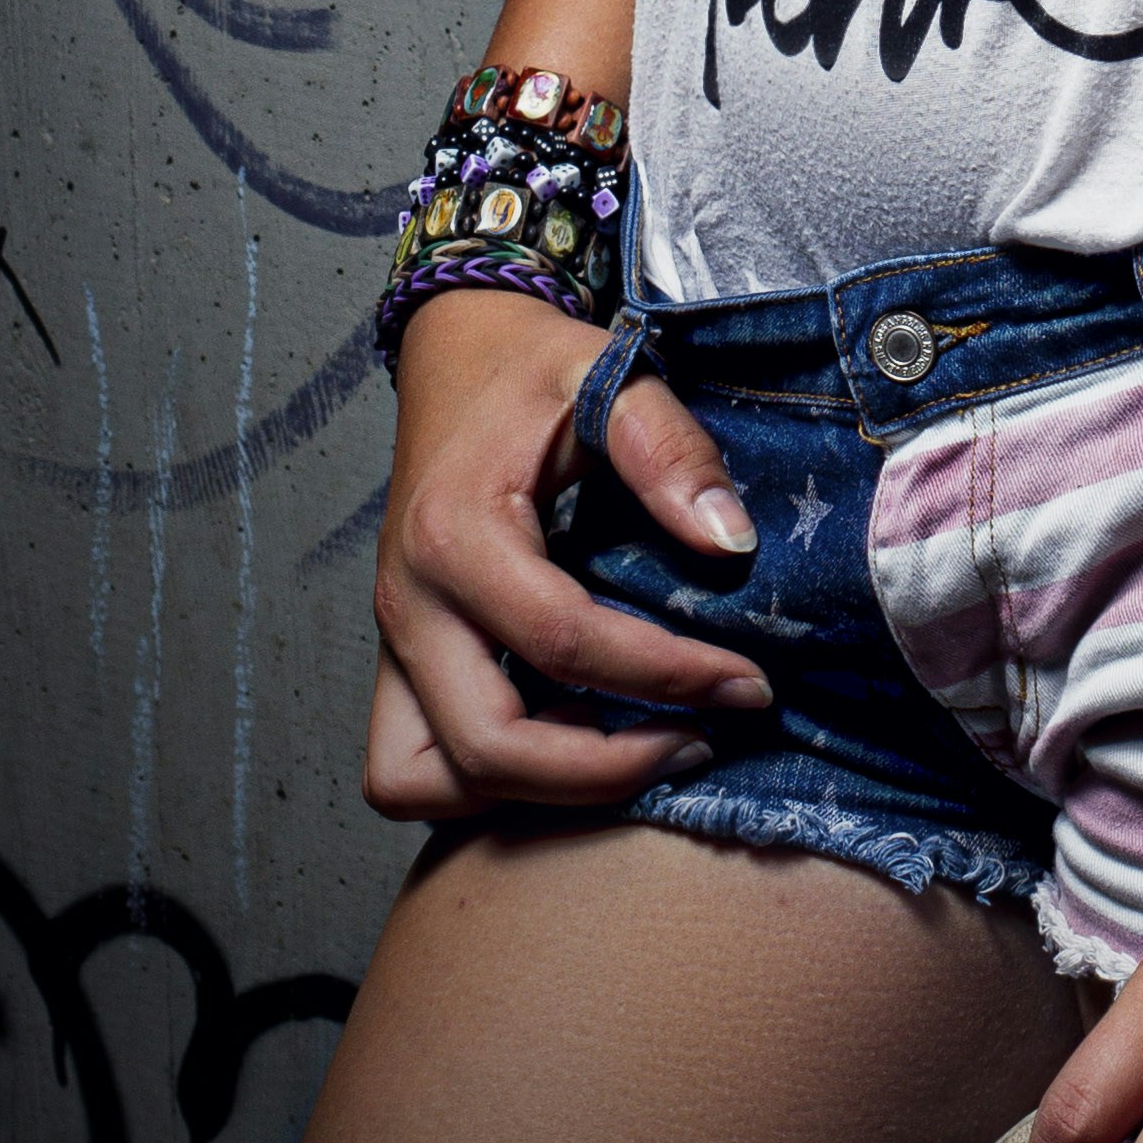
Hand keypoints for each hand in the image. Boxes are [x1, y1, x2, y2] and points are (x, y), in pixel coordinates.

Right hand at [363, 290, 778, 821]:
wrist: (454, 351)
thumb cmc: (530, 367)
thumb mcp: (607, 373)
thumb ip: (671, 451)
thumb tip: (731, 544)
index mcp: (456, 534)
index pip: (566, 644)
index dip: (669, 678)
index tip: (749, 683)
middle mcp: (408, 603)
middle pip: (487, 748)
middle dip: (603, 771)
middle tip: (698, 738)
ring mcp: (393, 642)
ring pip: (423, 781)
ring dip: (530, 791)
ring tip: (629, 748)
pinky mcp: (398, 661)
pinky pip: (414, 768)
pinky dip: (486, 781)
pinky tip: (571, 737)